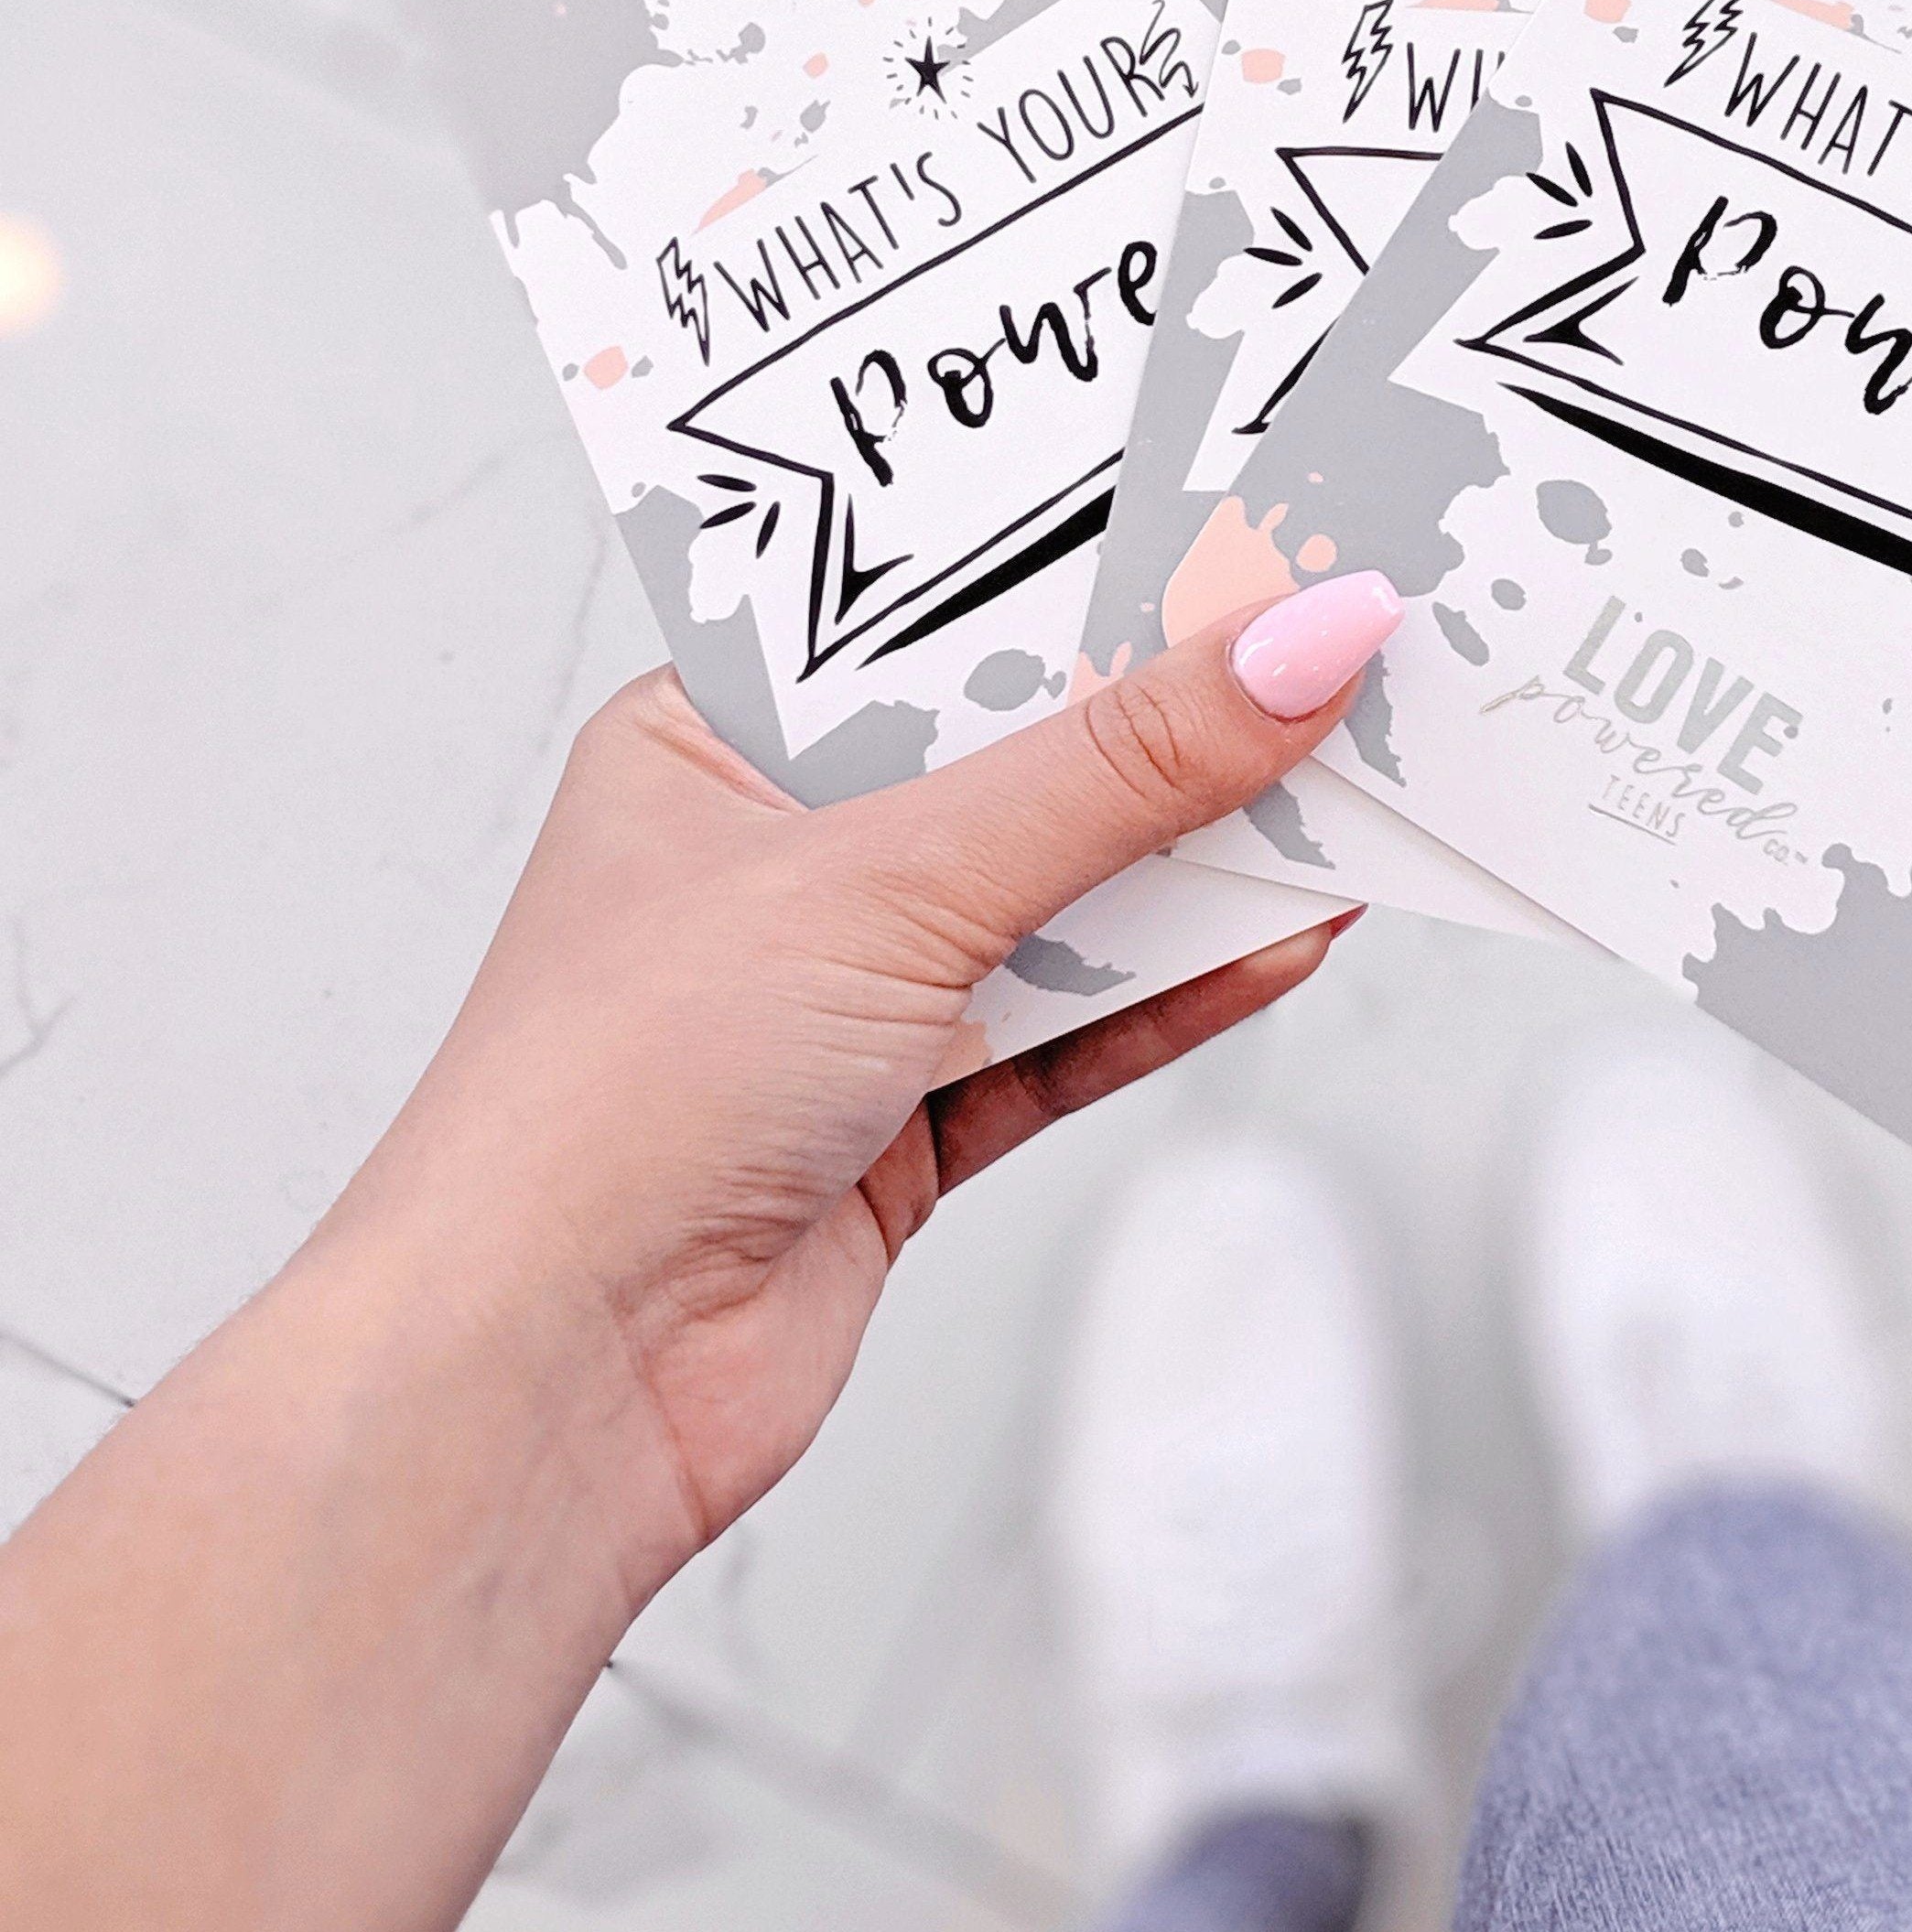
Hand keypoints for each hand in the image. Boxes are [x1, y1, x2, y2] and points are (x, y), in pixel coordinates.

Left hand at [316, 571, 1402, 1607]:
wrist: (546, 1385)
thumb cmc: (597, 1105)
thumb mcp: (887, 878)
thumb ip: (1112, 772)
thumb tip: (1280, 656)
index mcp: (717, 741)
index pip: (938, 623)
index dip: (1088, 581)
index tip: (1233, 546)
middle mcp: (782, 860)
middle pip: (1023, 758)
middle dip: (1169, 726)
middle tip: (1320, 661)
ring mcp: (849, 994)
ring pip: (1066, 898)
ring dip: (1198, 862)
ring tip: (1344, 789)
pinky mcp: (911, 1118)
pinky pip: (1079, 1028)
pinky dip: (1182, 990)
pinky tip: (1284, 935)